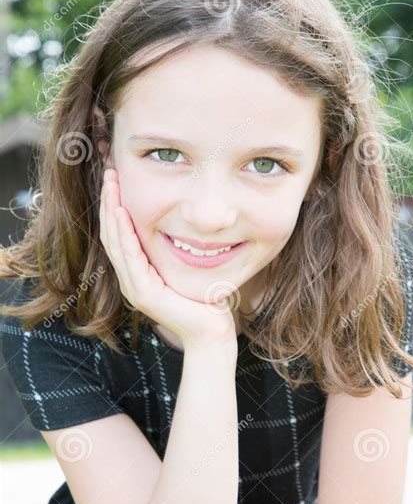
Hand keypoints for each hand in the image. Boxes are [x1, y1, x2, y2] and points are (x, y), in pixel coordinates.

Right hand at [99, 168, 237, 355]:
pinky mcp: (143, 292)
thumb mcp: (186, 264)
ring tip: (112, 185)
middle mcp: (131, 278)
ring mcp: (134, 286)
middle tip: (110, 172)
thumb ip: (178, 246)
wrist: (211, 331)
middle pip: (112, 233)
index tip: (118, 178)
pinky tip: (123, 212)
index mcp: (138, 272)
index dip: (116, 205)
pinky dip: (125, 233)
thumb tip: (186, 219)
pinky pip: (130, 257)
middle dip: (110, 201)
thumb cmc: (204, 299)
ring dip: (112, 211)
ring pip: (116, 242)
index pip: (120, 233)